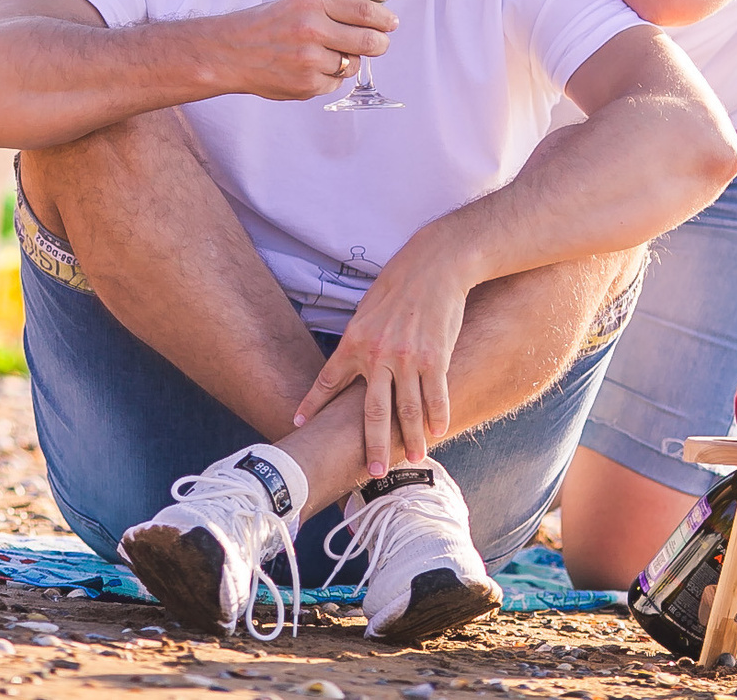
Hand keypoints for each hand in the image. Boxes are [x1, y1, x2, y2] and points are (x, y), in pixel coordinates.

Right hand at [211, 0, 394, 101]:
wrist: (230, 52)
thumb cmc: (265, 25)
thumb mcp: (297, 3)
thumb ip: (332, 9)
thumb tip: (373, 19)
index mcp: (312, 2)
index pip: (364, 10)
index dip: (385, 19)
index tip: (391, 23)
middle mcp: (312, 29)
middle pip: (369, 41)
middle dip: (379, 44)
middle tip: (379, 43)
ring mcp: (310, 60)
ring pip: (352, 64)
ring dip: (347, 61)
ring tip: (322, 54)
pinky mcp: (307, 84)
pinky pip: (335, 82)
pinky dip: (329, 77)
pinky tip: (308, 68)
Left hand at [293, 231, 476, 473]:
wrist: (434, 265)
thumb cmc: (399, 285)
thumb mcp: (366, 310)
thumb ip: (359, 340)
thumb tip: (352, 363)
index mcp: (355, 342)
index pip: (328, 379)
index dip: (313, 403)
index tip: (299, 422)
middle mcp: (378, 355)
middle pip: (373, 412)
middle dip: (372, 444)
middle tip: (371, 471)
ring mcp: (408, 359)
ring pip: (408, 410)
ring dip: (411, 439)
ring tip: (414, 459)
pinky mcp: (435, 357)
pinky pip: (435, 396)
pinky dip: (437, 417)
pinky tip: (438, 432)